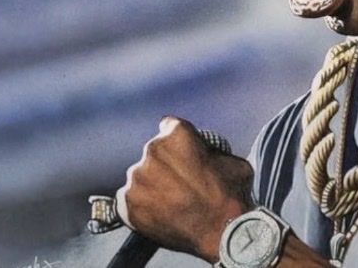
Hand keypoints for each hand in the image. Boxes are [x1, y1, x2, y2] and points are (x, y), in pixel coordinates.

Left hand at [116, 116, 253, 261]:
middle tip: (178, 183)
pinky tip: (158, 213)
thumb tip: (208, 155)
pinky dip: (141, 206)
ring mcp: (137, 177)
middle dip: (163, 165)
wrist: (222, 230)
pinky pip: (129, 201)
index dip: (175, 142)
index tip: (179, 153)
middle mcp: (152, 150)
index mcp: (177, 134)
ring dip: (151, 186)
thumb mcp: (230, 159)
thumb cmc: (230, 194)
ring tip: (169, 202)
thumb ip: (211, 152)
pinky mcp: (126, 203)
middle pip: (153, 154)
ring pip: (140, 178)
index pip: (167, 127)